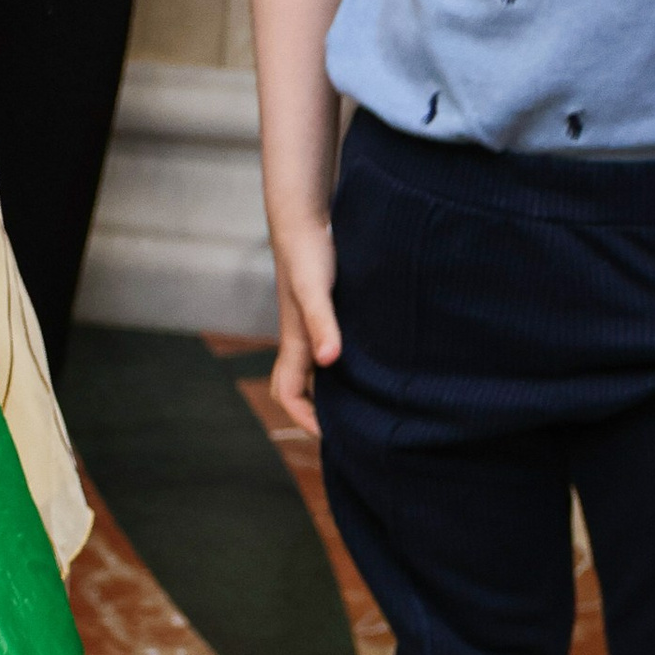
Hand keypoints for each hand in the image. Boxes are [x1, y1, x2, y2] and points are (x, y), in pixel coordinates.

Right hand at [268, 209, 341, 435]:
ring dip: (328, 389)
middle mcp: (299, 341)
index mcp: (294, 343)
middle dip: (313, 412)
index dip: (305, 420)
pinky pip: (327, 350)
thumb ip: (323, 323)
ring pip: (312, 371)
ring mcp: (309, 329)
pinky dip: (340, 366)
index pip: (288, 396)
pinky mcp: (323, 314)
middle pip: (296, 389)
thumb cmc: (309, 254)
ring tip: (360, 403)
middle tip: (344, 429)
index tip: (331, 435)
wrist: (303, 220)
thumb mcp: (316, 290)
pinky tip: (367, 362)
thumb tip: (329, 360)